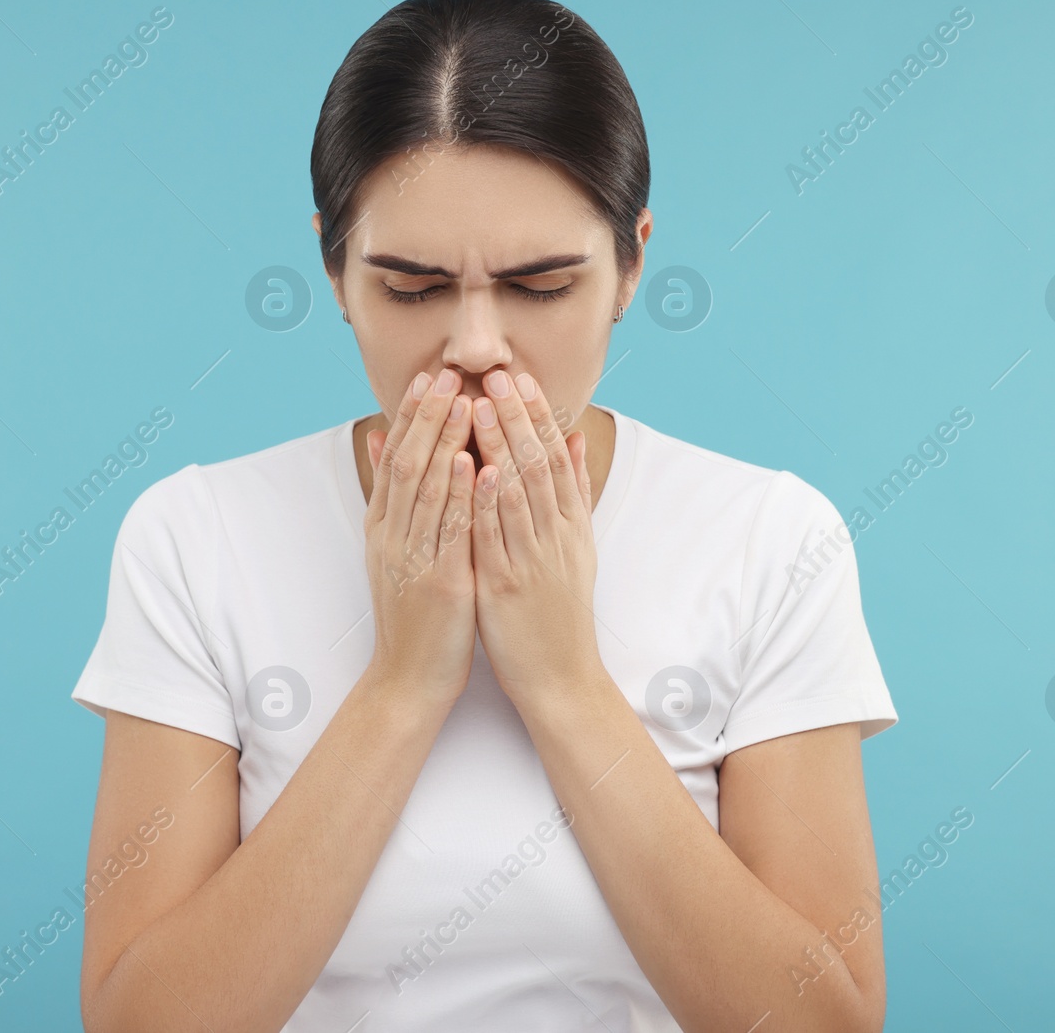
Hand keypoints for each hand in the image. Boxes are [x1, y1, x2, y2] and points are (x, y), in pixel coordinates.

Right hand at [361, 369, 477, 707]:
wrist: (408, 678)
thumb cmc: (412, 614)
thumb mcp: (392, 550)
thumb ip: (390, 496)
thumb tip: (382, 439)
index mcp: (385, 528)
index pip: (397, 459)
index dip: (412, 416)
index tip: (429, 378)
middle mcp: (394, 537)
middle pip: (409, 464)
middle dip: (428, 417)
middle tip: (445, 375)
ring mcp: (414, 560)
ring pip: (428, 490)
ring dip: (446, 442)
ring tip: (463, 402)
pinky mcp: (440, 584)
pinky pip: (450, 531)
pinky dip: (460, 494)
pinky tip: (472, 464)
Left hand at [469, 369, 601, 704]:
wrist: (562, 679)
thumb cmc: (560, 613)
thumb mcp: (577, 548)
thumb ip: (575, 493)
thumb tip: (574, 437)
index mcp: (570, 526)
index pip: (555, 458)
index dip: (536, 416)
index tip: (520, 379)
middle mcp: (556, 537)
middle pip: (538, 464)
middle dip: (515, 416)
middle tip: (498, 375)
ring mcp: (533, 560)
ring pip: (518, 492)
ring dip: (498, 446)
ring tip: (479, 405)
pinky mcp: (508, 586)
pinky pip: (497, 536)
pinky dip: (488, 501)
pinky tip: (477, 470)